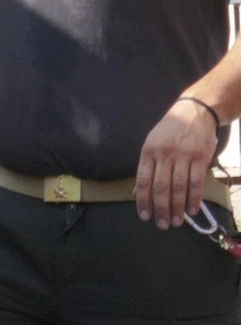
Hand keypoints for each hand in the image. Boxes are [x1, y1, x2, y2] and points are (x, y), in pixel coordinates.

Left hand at [135, 97, 219, 229]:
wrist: (194, 112)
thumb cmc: (169, 131)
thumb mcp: (152, 144)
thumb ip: (146, 168)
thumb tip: (137, 192)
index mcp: (148, 152)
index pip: (143, 180)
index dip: (143, 200)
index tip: (144, 216)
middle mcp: (164, 154)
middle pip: (161, 186)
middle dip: (161, 208)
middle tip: (162, 225)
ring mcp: (183, 155)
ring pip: (179, 187)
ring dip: (177, 207)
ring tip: (176, 221)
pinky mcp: (200, 157)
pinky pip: (196, 182)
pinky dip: (194, 198)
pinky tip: (192, 210)